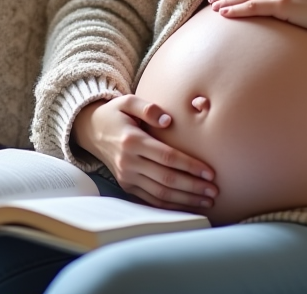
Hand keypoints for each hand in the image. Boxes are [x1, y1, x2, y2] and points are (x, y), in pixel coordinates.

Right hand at [72, 96, 217, 209]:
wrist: (91, 130)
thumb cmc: (116, 114)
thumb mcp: (128, 101)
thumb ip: (148, 108)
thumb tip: (168, 119)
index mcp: (132, 141)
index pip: (167, 157)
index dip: (190, 166)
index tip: (210, 172)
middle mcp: (128, 162)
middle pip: (166, 179)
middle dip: (193, 187)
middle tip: (214, 191)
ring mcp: (126, 177)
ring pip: (160, 194)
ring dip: (185, 199)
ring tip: (207, 201)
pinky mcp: (126, 186)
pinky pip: (151, 200)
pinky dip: (171, 205)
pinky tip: (188, 205)